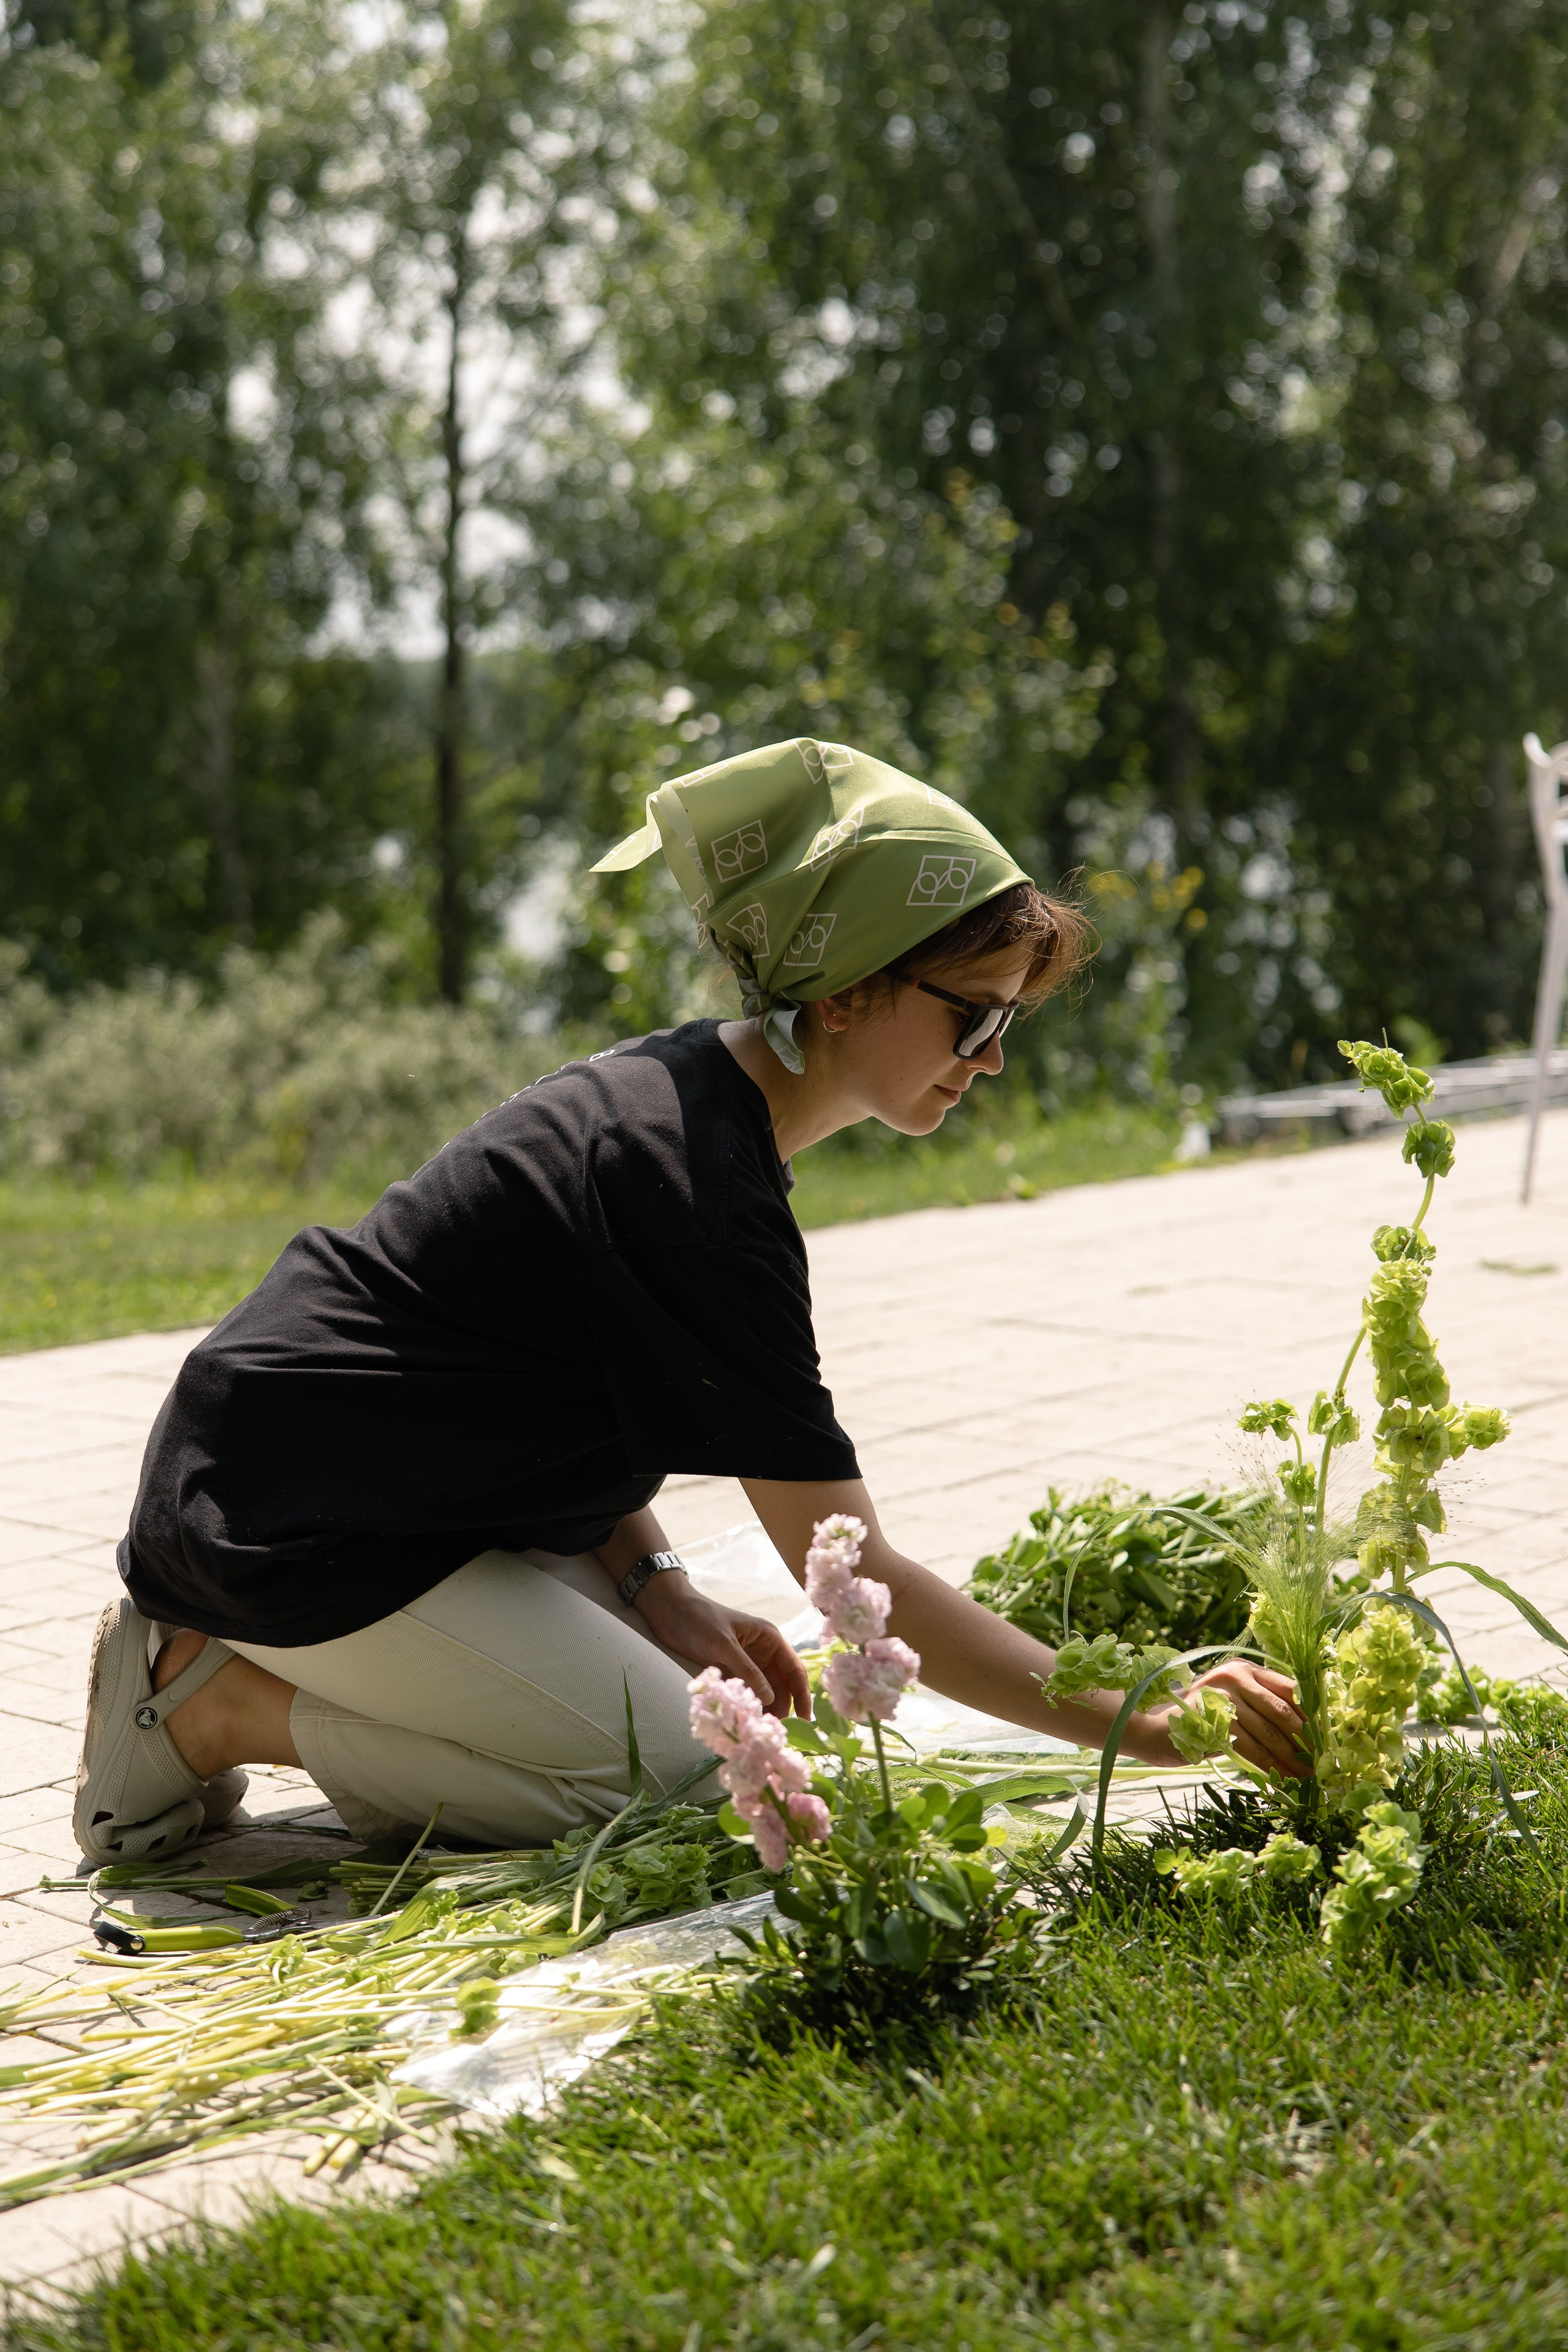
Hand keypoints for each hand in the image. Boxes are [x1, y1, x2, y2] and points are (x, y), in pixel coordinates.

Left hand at [633, 1574, 810, 1720]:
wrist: (670, 1611)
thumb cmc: (700, 1619)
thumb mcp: (725, 1644)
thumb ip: (747, 1671)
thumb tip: (769, 1699)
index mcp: (769, 1639)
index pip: (793, 1669)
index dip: (801, 1694)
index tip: (805, 1719)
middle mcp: (762, 1652)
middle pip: (780, 1684)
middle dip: (782, 1706)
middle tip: (778, 1732)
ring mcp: (745, 1663)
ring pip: (763, 1691)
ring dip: (765, 1709)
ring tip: (762, 1729)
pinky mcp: (729, 1671)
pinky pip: (744, 1692)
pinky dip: (747, 1705)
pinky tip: (746, 1720)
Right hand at [1143, 1660, 1309, 1779]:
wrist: (1157, 1729)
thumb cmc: (1203, 1719)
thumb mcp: (1235, 1703)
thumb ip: (1264, 1708)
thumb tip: (1309, 1734)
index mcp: (1245, 1668)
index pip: (1289, 1686)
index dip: (1310, 1713)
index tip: (1326, 1737)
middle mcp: (1234, 1677)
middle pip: (1281, 1711)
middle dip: (1304, 1740)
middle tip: (1320, 1762)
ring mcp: (1221, 1697)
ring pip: (1267, 1733)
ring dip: (1289, 1759)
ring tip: (1305, 1776)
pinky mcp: (1211, 1722)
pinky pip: (1249, 1749)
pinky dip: (1267, 1767)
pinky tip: (1279, 1779)